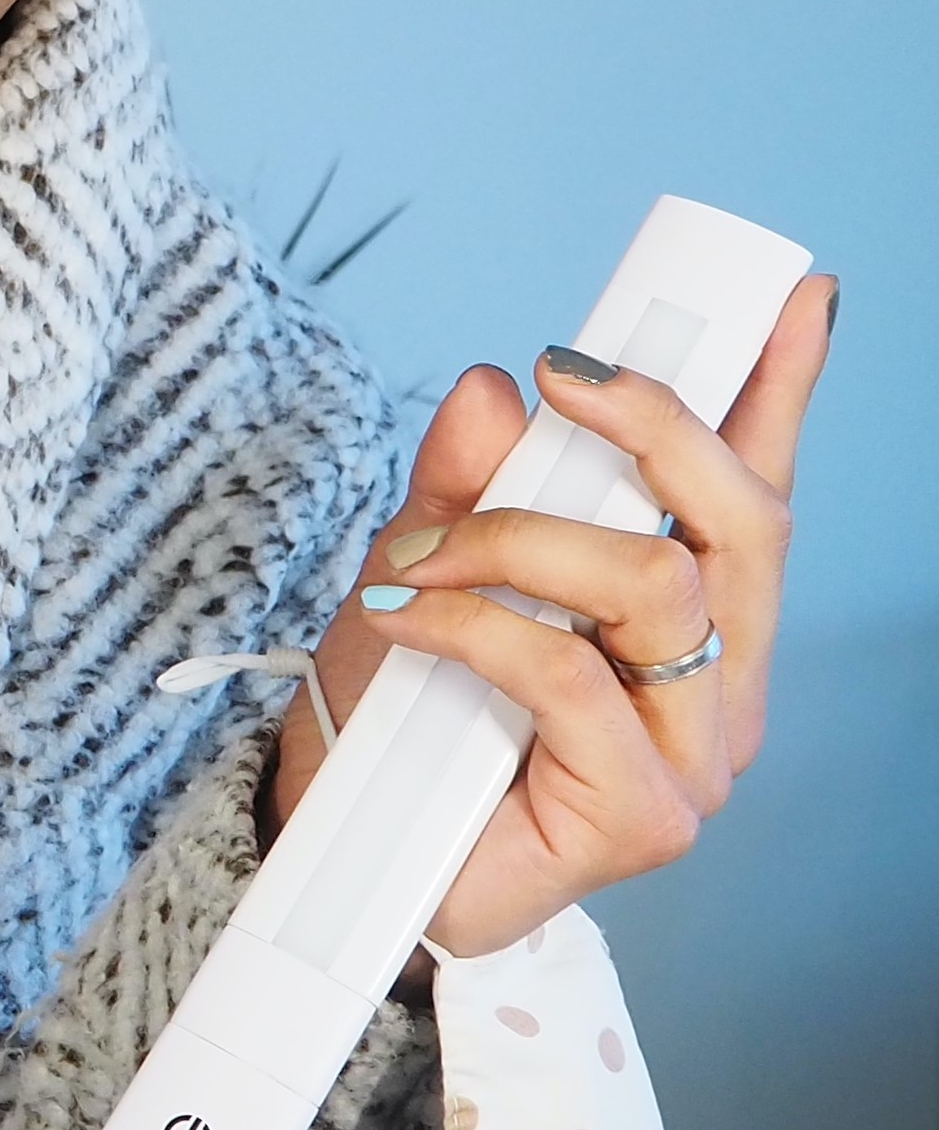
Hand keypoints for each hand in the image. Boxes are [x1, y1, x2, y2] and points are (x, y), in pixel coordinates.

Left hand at [265, 274, 835, 963]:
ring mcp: (692, 758)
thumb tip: (494, 391)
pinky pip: (569, 675)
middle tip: (559, 375)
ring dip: (523, 538)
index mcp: (691, 619)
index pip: (751, 493)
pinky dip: (474, 623)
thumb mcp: (423, 561)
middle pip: (739, 526)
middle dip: (655, 426)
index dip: (778, 395)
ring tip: (423, 554)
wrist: (334, 832)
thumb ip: (466, 482)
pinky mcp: (643, 818)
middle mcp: (717, 686)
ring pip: (657, 588)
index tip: (794, 297)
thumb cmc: (398, 702)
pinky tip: (406, 617)